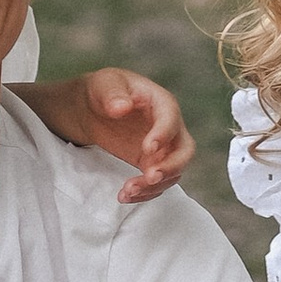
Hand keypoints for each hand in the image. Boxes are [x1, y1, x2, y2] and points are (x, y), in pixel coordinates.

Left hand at [79, 67, 194, 203]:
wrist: (96, 108)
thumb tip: (121, 107)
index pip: (171, 119)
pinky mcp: (151, 163)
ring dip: (154, 185)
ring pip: (173, 172)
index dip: (163, 135)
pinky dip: (144, 193)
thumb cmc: (104, 90)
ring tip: (127, 191)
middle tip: (150, 177)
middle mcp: (170, 127)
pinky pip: (157, 183)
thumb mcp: (104, 85)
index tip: (148, 148)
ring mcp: (163, 149)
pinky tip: (125, 196)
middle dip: (171, 167)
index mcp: (162, 103)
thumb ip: (112, 94)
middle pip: (185, 151)